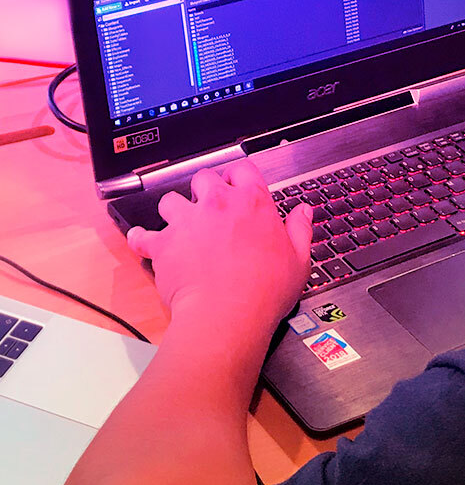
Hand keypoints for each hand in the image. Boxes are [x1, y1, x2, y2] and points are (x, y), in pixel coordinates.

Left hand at [127, 160, 310, 329]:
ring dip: (175, 209)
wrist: (227, 315)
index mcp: (252, 202)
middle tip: (209, 205)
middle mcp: (217, 204)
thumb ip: (300, 230)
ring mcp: (187, 221)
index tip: (237, 185)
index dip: (238, 176)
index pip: (242, 169)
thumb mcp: (298, 260)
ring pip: (171, 200)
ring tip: (181, 224)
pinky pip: (144, 234)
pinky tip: (143, 240)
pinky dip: (142, 238)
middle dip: (205, 188)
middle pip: (203, 178)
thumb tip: (303, 213)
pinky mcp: (164, 244)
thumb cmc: (263, 290)